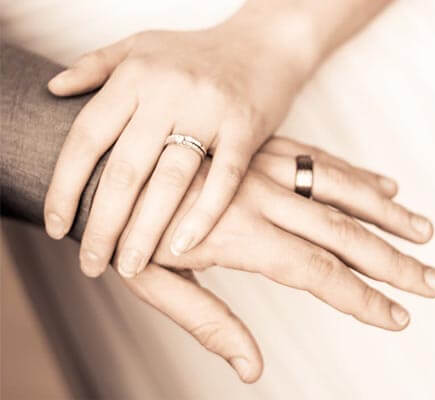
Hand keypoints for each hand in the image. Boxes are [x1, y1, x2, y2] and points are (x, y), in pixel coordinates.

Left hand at [44, 17, 310, 277]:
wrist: (266, 43)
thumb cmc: (199, 51)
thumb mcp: (141, 45)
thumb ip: (96, 65)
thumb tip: (53, 89)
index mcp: (136, 75)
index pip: (88, 138)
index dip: (65, 186)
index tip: (56, 226)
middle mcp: (169, 92)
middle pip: (125, 170)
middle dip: (103, 225)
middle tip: (91, 264)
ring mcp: (210, 110)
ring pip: (171, 181)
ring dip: (146, 231)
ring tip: (131, 266)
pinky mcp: (245, 128)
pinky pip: (223, 179)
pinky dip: (203, 216)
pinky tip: (183, 246)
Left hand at [116, 137, 434, 380]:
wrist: (104, 161)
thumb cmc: (123, 228)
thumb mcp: (152, 285)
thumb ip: (208, 323)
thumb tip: (252, 368)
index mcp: (240, 235)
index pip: (318, 273)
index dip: (361, 300)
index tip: (397, 318)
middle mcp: (261, 197)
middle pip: (342, 233)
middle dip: (393, 261)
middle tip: (434, 281)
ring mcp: (264, 167)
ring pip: (340, 190)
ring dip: (386, 214)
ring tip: (424, 232)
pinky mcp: (262, 148)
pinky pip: (319, 160)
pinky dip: (357, 176)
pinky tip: (386, 187)